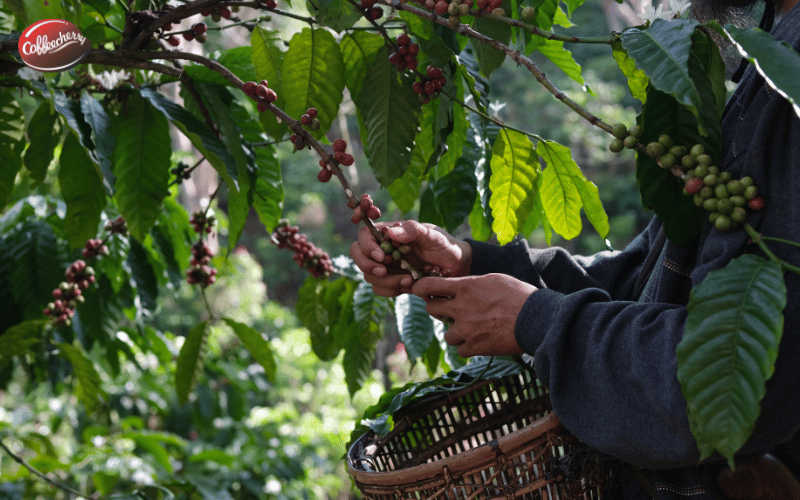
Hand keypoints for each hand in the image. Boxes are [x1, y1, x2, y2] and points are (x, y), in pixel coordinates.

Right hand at [349, 221, 471, 296]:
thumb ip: (412, 230)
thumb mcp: (431, 234)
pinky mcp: (392, 281)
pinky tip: (410, 285)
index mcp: (389, 233)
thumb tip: (390, 233)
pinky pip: (380, 289)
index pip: (364, 235)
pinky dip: (392, 290)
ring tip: (409, 280)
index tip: (382, 256)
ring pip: (369, 276)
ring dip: (386, 281)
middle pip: (358, 255)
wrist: (456, 266)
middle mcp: (383, 248)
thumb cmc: (444, 245)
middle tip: (384, 272)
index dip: (366, 246)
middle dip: (368, 265)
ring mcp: (386, 266)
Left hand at [412, 273, 535, 357]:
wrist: (535, 319)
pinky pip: (459, 350)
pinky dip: (466, 347)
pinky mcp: (475, 347)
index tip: (420, 290)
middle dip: (438, 310)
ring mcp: (466, 329)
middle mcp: (461, 308)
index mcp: (465, 287)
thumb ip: (472, 283)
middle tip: (449, 311)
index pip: (429, 285)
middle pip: (431, 309)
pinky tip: (478, 340)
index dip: (420, 287)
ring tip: (472, 328)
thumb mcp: (494, 279)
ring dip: (455, 332)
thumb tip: (459, 286)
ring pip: (446, 334)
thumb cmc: (519, 295)